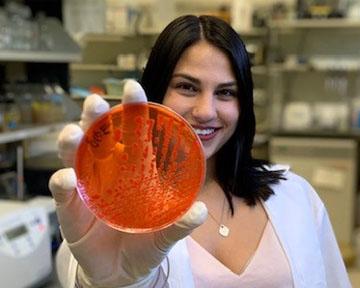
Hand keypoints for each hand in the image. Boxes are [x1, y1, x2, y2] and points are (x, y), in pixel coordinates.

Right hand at [49, 80, 207, 286]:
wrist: (124, 271)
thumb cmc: (145, 243)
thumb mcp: (166, 233)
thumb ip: (181, 223)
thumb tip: (201, 210)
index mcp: (132, 171)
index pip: (132, 136)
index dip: (131, 112)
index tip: (133, 87)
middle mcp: (107, 173)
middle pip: (98, 138)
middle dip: (95, 117)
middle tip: (96, 103)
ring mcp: (87, 190)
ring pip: (74, 158)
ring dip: (71, 143)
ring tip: (74, 134)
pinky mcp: (71, 212)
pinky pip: (63, 194)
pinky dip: (62, 184)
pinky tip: (67, 178)